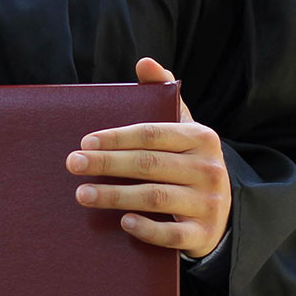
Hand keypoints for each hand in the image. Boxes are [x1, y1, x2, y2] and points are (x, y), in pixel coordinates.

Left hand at [67, 58, 230, 259]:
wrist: (223, 213)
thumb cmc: (190, 164)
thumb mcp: (184, 129)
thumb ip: (164, 95)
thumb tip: (144, 62)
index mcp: (201, 138)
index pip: (152, 134)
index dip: (116, 137)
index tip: (85, 141)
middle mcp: (208, 169)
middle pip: (148, 164)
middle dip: (106, 163)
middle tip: (73, 164)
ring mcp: (208, 203)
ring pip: (155, 198)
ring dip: (115, 196)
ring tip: (82, 193)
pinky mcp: (203, 234)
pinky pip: (172, 234)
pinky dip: (147, 229)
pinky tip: (124, 222)